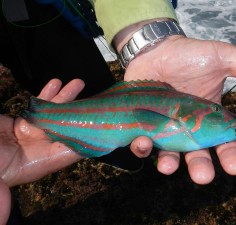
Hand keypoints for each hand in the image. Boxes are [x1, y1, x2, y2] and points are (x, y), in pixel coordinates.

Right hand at [0, 79, 83, 224]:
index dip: (85, 141)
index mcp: (37, 164)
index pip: (67, 152)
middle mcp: (39, 149)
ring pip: (54, 115)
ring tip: (78, 83)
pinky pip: (38, 108)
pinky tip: (55, 83)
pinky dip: (47, 96)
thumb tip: (1, 217)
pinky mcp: (21, 124)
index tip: (101, 125)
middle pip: (66, 130)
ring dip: (66, 99)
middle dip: (80, 114)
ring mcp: (31, 135)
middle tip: (94, 99)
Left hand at [125, 35, 235, 183]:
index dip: (231, 155)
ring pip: (169, 154)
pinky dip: (142, 146)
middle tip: (204, 176)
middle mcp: (189, 128)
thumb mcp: (222, 58)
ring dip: (169, 163)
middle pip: (197, 155)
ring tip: (168, 166)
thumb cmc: (189, 55)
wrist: (156, 49)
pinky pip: (144, 142)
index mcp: (210, 117)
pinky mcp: (145, 124)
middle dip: (201, 167)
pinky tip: (143, 143)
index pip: (225, 142)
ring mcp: (166, 128)